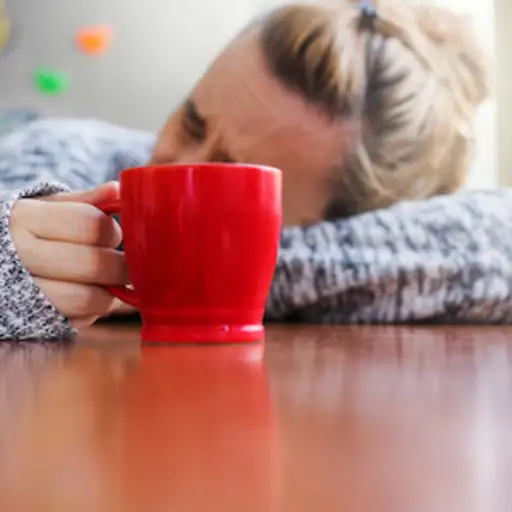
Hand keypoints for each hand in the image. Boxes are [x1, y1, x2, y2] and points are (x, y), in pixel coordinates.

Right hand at [10, 182, 128, 328]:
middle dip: (120, 266)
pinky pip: (80, 320)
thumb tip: (116, 190)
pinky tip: (94, 295)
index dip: (112, 231)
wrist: (1, 259)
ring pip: (87, 298)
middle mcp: (21, 256)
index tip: (114, 235)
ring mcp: (26, 291)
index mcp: (26, 219)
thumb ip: (85, 202)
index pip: (89, 224)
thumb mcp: (51, 208)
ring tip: (111, 281)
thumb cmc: (33, 231)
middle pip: (93, 264)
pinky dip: (96, 309)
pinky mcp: (38, 320)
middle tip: (125, 264)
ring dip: (110, 292)